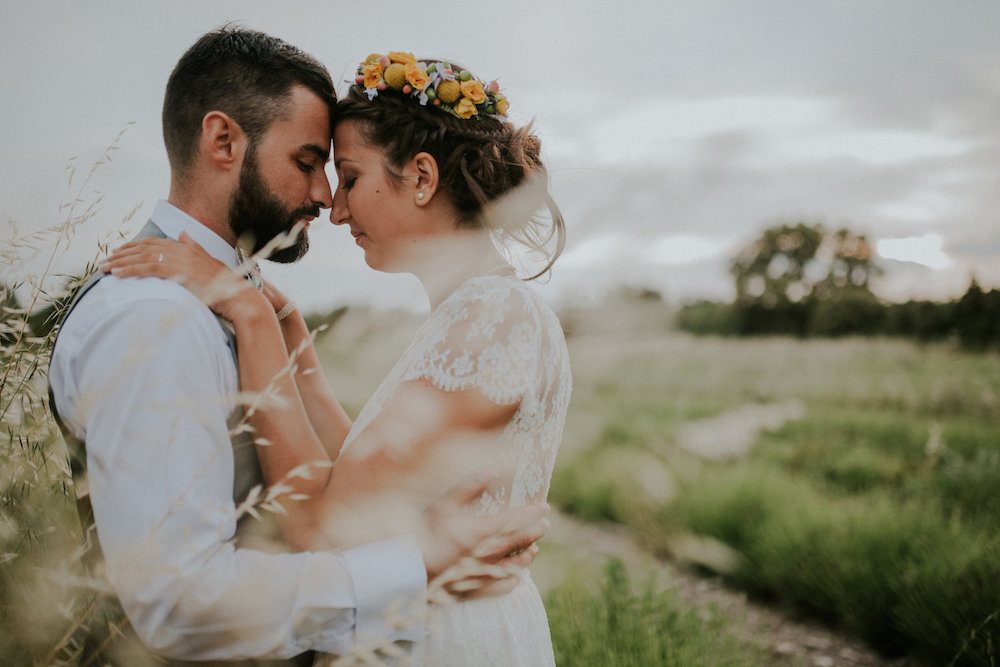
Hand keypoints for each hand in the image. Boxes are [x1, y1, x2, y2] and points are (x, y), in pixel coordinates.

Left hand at [101, 233, 265, 322]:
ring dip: (121, 262)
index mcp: (187, 247)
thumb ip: (194, 248)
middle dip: (122, 253)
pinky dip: (130, 270)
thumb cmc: (225, 285)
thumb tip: (183, 234)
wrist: (238, 297)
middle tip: (104, 260)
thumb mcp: (209, 262)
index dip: (134, 246)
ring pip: (143, 257)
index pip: (154, 243)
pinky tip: (117, 274)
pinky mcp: (179, 272)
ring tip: (104, 268)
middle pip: (144, 248)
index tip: (118, 252)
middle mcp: (182, 249)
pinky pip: (148, 269)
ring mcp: (180, 260)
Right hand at [418, 474, 549, 601]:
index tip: (545, 507)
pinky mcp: (479, 587)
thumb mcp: (445, 506)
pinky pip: (504, 586)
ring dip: (527, 556)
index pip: (515, 519)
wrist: (415, 569)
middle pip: (520, 541)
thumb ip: (468, 488)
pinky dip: (514, 580)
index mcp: (482, 531)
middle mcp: (489, 552)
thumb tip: (489, 470)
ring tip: (534, 550)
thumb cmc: (427, 534)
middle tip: (545, 525)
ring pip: (516, 565)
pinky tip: (518, 575)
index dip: (532, 512)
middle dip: (535, 532)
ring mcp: (485, 572)